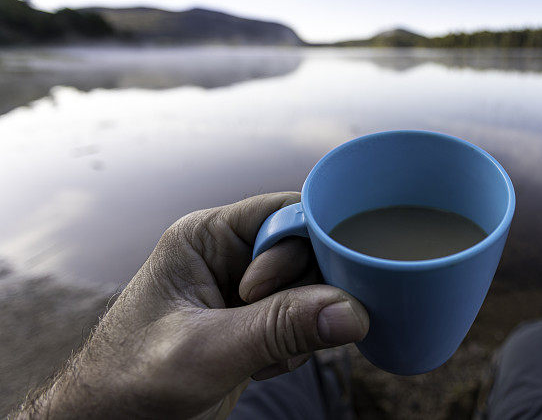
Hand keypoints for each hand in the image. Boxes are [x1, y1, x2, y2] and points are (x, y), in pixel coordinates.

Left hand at [15, 192, 368, 418]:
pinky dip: (294, 348)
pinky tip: (260, 366)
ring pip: (312, 290)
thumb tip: (353, 311)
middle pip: (307, 252)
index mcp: (206, 237)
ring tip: (260, 357)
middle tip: (276, 336)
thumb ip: (281, 327)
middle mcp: (229, 254)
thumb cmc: (134, 383)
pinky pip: (302, 321)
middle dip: (304, 298)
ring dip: (300, 328)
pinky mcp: (253, 322)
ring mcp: (243, 290)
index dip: (304, 249)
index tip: (302, 294)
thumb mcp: (208, 352)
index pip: (286, 212)